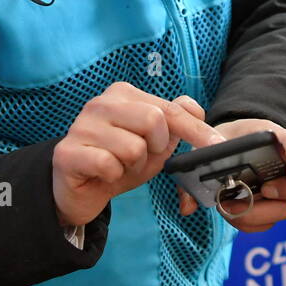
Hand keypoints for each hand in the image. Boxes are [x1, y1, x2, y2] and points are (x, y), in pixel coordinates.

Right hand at [52, 82, 223, 226]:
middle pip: (153, 121)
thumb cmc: (119, 162)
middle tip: (140, 157)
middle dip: (156, 149)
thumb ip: (176, 123)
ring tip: (119, 166)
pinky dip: (113, 176)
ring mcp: (81, 126)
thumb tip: (193, 107)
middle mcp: (100, 103)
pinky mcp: (67, 152)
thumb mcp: (154, 145)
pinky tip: (102, 174)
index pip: (170, 109)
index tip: (217, 146)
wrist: (79, 190)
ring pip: (133, 147)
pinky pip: (108, 165)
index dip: (196, 130)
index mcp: (123, 95)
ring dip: (133, 166)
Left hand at [178, 118, 285, 233]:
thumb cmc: (226, 138)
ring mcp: (281, 190)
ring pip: (285, 209)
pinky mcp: (269, 209)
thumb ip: (198, 162)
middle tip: (263, 189)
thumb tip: (188, 205)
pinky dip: (249, 222)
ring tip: (234, 203)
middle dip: (284, 190)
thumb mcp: (212, 139)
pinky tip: (233, 210)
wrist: (229, 143)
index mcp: (278, 142)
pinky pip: (266, 224)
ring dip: (259, 212)